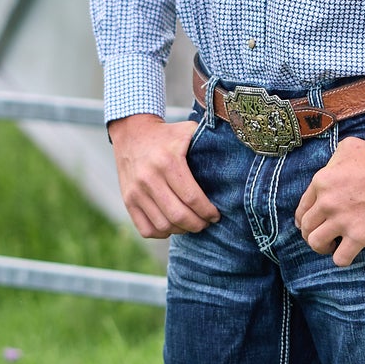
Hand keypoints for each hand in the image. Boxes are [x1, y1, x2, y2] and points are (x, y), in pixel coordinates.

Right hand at [109, 114, 219, 239]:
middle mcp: (149, 178)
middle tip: (206, 223)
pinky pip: (146, 229)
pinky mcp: (127, 200)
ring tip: (191, 224)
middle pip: (178, 216)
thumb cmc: (168, 135)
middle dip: (198, 225)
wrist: (131, 132)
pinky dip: (162, 232)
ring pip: (163, 226)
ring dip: (182, 230)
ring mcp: (135, 191)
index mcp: (168, 161)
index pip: (192, 198)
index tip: (216, 215)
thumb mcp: (188, 131)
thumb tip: (237, 158)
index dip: (207, 212)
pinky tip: (172, 225)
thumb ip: (210, 141)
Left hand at [294, 133, 364, 267]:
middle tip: (323, 235)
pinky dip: (341, 259)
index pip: (301, 209)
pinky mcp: (359, 235)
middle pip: (306, 228)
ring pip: (315, 244)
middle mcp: (327, 202)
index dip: (303, 219)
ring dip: (322, 247)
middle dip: (311, 234)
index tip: (310, 225)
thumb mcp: (346, 148)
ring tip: (332, 245)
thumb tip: (327, 174)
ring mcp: (342, 220)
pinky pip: (340, 259)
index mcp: (320, 182)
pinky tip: (348, 251)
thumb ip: (331, 163)